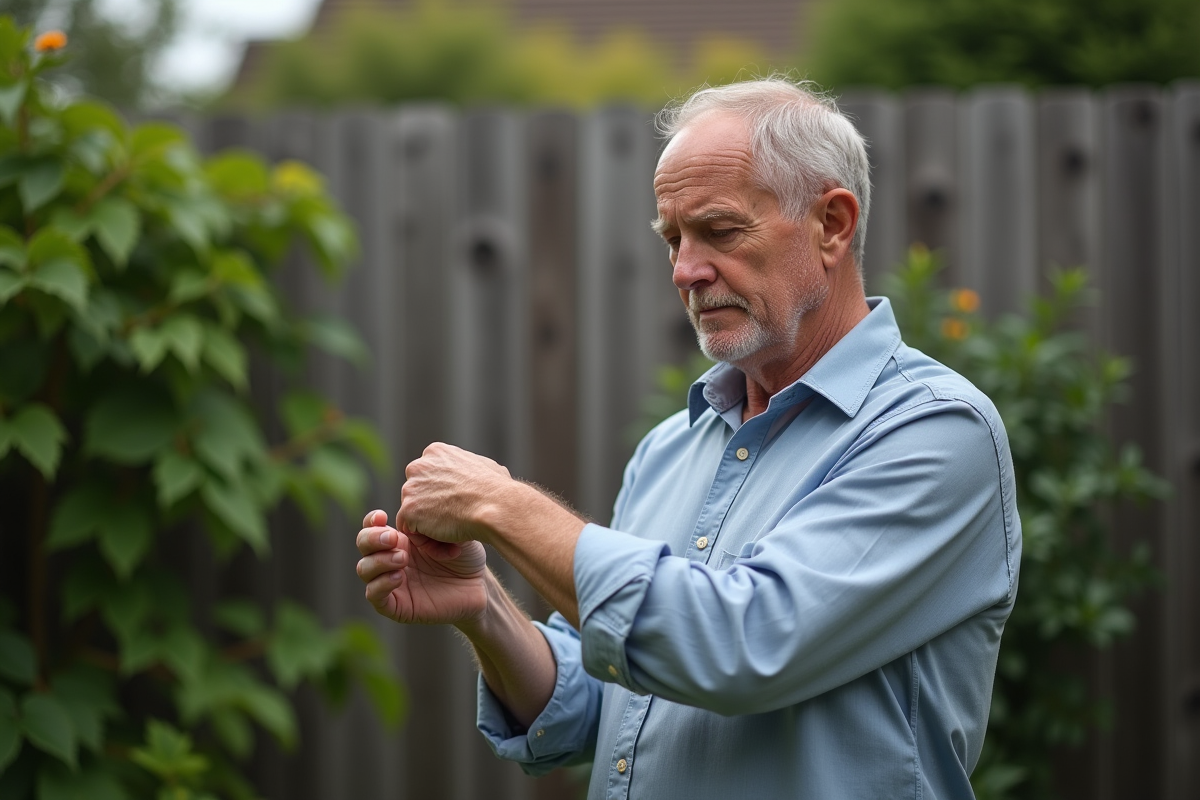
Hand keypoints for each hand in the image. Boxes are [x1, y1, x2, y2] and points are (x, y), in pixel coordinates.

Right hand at [356, 509, 487, 625]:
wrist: (479, 586)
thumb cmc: (466, 556)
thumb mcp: (450, 532)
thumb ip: (429, 522)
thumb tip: (411, 512)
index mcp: (400, 539)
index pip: (372, 526)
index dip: (372, 520)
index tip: (383, 516)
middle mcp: (390, 559)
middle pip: (363, 544)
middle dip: (372, 538)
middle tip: (394, 538)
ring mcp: (391, 582)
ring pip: (364, 569)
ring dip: (379, 561)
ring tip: (403, 558)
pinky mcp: (397, 605)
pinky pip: (374, 595)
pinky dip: (380, 584)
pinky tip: (398, 577)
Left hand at [397, 442, 512, 544]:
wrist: (496, 505)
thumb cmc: (498, 489)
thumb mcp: (484, 465)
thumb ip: (469, 468)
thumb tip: (478, 471)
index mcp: (435, 452)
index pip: (428, 476)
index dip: (441, 495)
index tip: (459, 506)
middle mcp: (418, 466)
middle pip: (416, 493)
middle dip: (432, 509)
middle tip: (455, 523)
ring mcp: (411, 488)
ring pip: (413, 513)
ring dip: (430, 527)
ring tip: (454, 538)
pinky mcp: (409, 510)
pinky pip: (411, 531)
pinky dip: (427, 542)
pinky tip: (449, 546)